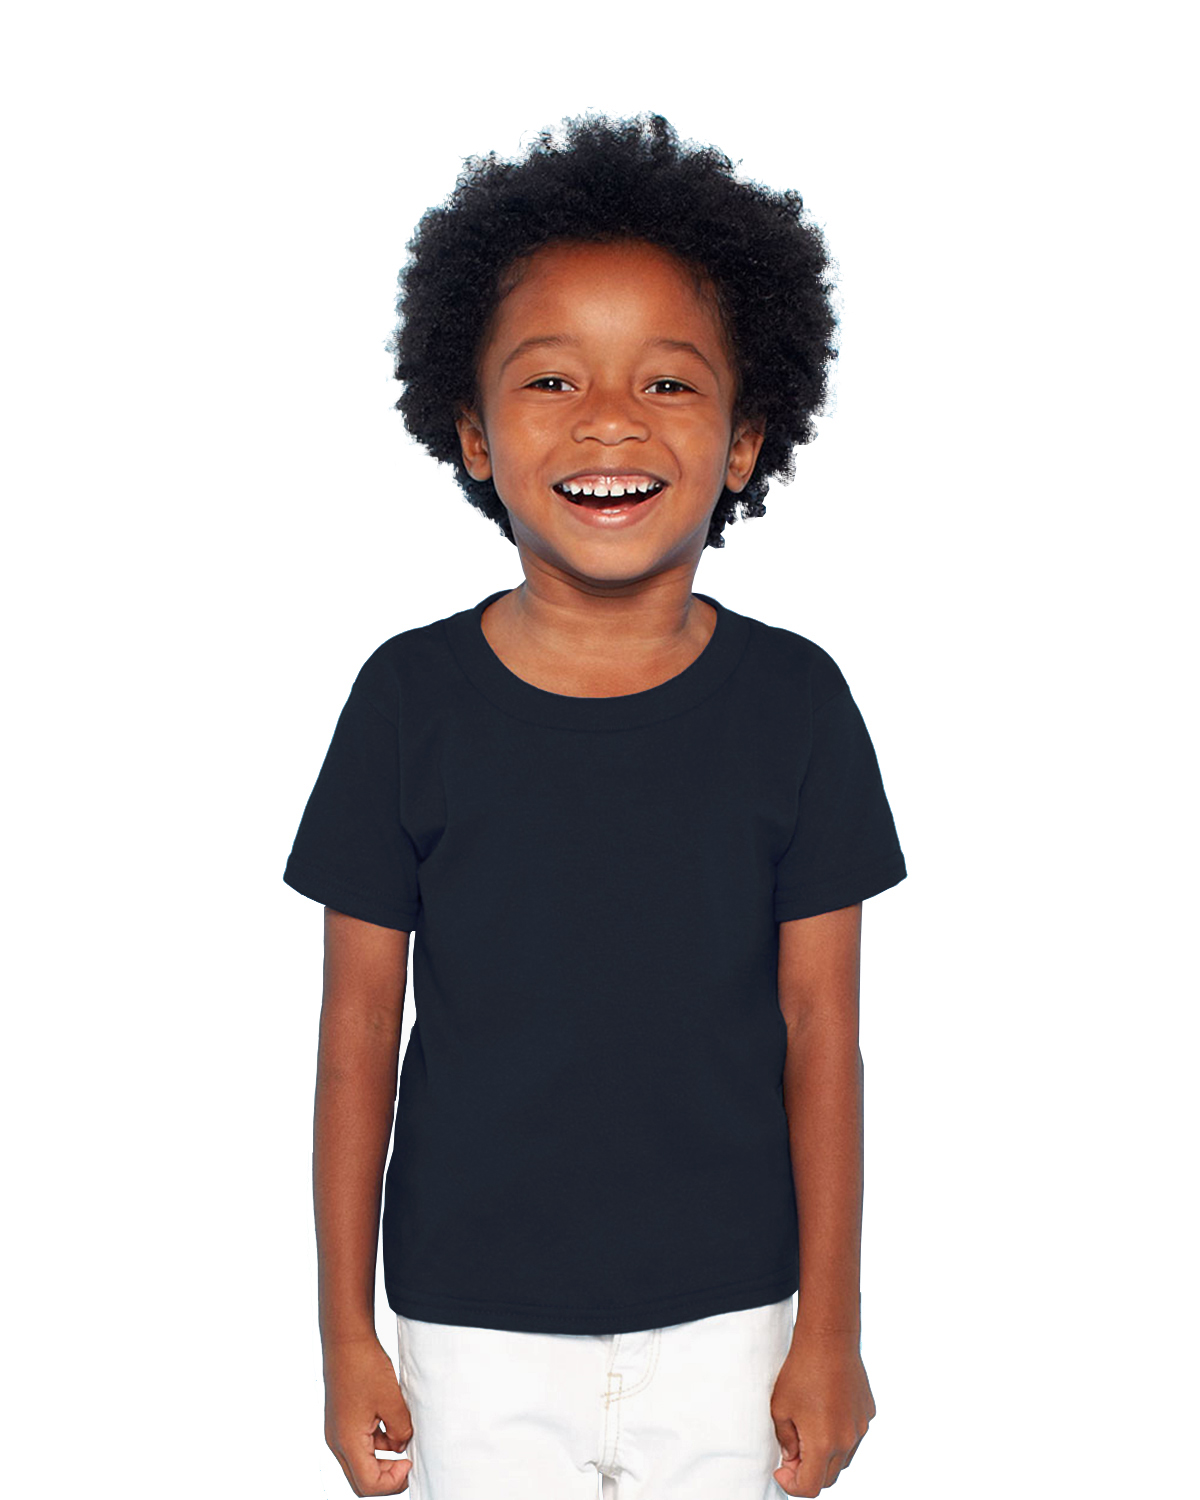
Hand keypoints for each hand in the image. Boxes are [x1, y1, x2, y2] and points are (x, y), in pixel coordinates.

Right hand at [322, 1334, 413, 1495]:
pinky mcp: (340, 1421)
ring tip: (403, 1439)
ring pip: (359, 1463)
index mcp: (347, 1441)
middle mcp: (336, 1441)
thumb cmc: (365, 1366)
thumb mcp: (392, 1401)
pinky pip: (358, 1445)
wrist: (346, 1340)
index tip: (411, 1463)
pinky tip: (391, 1426)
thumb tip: (402, 1446)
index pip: (368, 1484)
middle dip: (386, 1478)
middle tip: (408, 1464)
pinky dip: (376, 1445)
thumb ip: (400, 1430)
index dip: (393, 1481)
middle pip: (361, 1480)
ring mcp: (336, 1431)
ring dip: (381, 1460)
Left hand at [769, 1328, 874, 1494]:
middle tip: (790, 1454)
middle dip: (808, 1473)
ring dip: (825, 1457)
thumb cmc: (800, 1372)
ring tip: (807, 1432)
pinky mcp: (867, 1413)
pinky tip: (825, 1412)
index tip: (780, 1469)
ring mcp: (861, 1427)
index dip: (792, 1485)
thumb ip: (785, 1441)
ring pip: (843, 1459)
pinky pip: (853, 1436)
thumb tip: (792, 1458)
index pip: (810, 1487)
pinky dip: (839, 1436)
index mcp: (823, 1444)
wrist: (829, 1339)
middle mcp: (847, 1441)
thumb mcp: (780, 1408)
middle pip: (828, 1478)